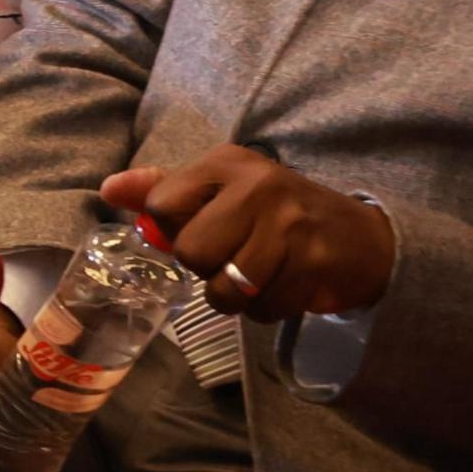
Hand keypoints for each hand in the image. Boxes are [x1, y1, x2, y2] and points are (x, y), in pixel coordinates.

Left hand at [103, 149, 396, 322]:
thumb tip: (110, 189)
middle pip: (191, 253)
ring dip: (235, 296)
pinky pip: (262, 308)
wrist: (362, 239)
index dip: (174, 230)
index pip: (163, 205)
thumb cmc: (276, 212)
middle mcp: (258, 186)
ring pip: (224, 289)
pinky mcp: (313, 264)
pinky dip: (267, 308)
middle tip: (233, 256)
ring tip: (256, 275)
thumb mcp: (221, 189)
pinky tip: (285, 285)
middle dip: (206, 268)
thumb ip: (164, 190)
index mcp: (227, 163)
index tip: (201, 228)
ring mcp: (289, 226)